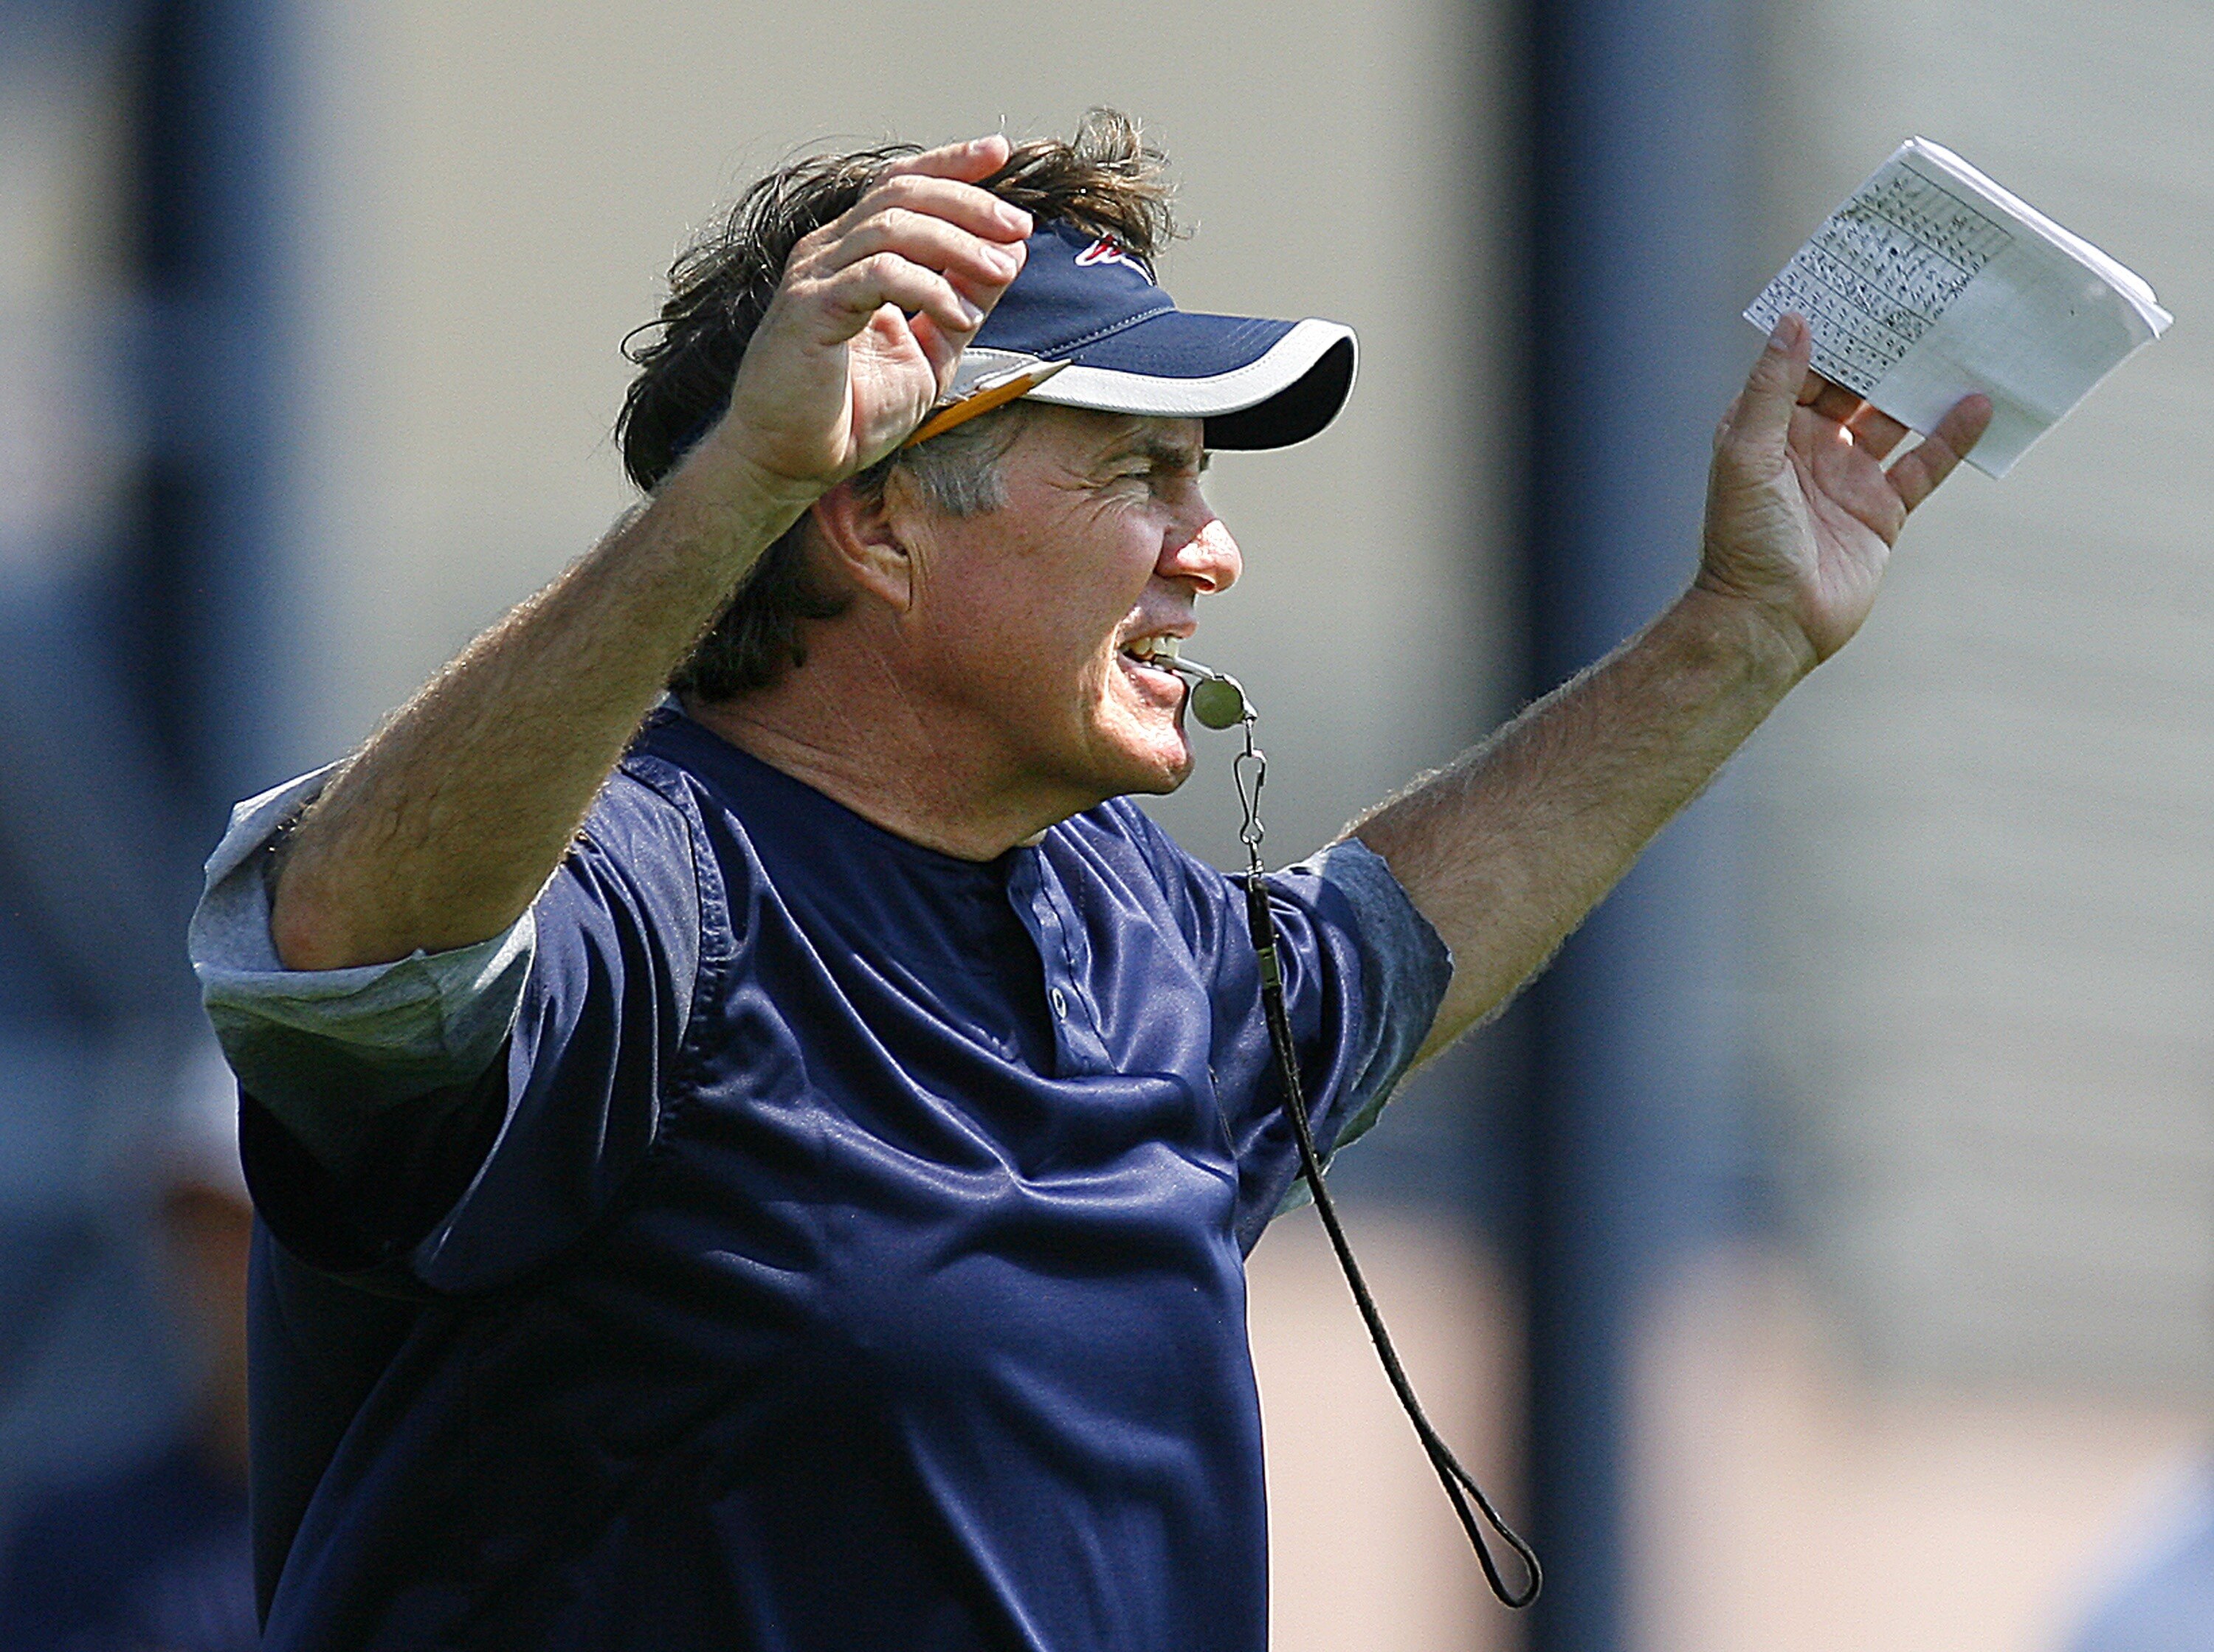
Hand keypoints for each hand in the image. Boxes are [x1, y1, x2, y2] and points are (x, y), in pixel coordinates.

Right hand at [709, 135, 1033, 498]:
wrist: (791, 461)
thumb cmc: (849, 411)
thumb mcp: (929, 352)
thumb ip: (964, 303)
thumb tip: (1009, 256)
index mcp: (850, 253)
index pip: (901, 185)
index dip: (950, 163)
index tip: (1000, 153)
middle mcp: (827, 252)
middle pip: (901, 193)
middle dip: (968, 202)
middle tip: (1017, 226)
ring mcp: (814, 276)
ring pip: (893, 225)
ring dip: (957, 243)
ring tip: (1000, 270)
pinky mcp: (811, 310)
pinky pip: (878, 275)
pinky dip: (928, 288)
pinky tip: (960, 316)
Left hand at [1697, 312, 1990, 670]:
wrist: (1768, 621)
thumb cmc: (1744, 539)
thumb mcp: (1749, 454)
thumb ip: (1772, 388)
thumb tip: (1794, 320)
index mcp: (1769, 427)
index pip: (1806, 363)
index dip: (1836, 327)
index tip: (1870, 283)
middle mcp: (1810, 445)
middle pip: (1857, 383)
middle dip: (1888, 347)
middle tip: (1931, 299)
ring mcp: (1849, 476)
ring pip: (1896, 417)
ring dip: (1925, 384)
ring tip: (1965, 338)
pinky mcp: (1883, 509)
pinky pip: (1925, 463)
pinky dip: (1952, 435)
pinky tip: (1979, 403)